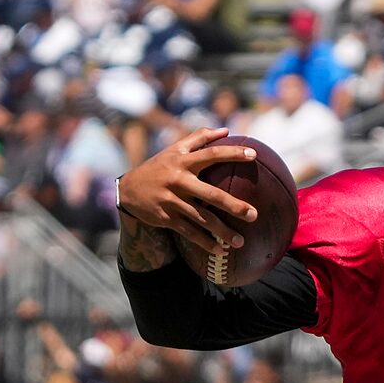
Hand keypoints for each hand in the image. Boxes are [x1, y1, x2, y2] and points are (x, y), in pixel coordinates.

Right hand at [117, 128, 258, 255]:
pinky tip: (220, 251)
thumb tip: (225, 130)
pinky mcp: (167, 218)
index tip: (254, 155)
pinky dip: (206, 243)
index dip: (232, 153)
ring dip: (222, 232)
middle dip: (234, 206)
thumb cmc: (160, 167)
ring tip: (240, 242)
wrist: (129, 189)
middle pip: (211, 194)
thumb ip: (199, 138)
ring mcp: (173, 201)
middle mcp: (179, 180)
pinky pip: (190, 233)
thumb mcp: (175, 149)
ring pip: (202, 219)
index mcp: (183, 161)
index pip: (211, 154)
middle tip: (254, 215)